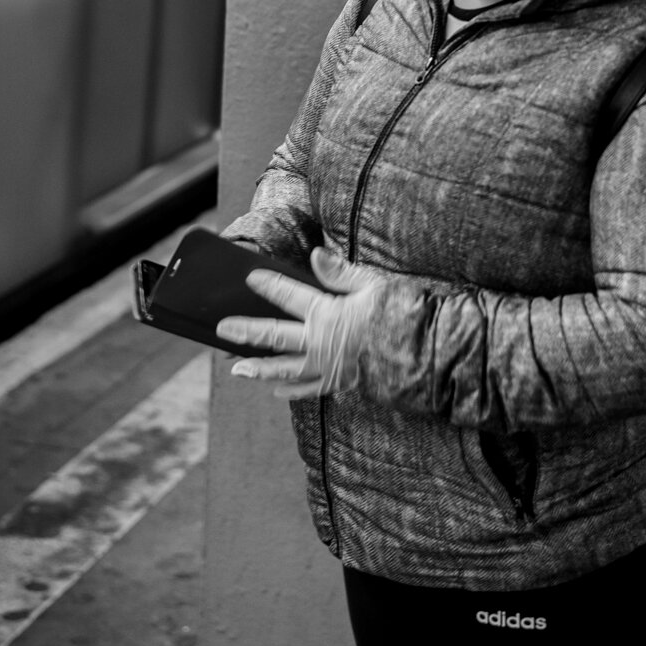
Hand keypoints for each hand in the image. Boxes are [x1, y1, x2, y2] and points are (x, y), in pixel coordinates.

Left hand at [216, 248, 385, 399]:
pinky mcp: (340, 382)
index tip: (250, 278)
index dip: (268, 285)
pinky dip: (291, 390)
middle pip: (275, 336)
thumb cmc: (402, 316)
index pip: (289, 295)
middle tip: (222, 331)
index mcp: (327, 313)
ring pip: (285, 368)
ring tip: (238, 369)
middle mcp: (320, 342)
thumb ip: (340, 273)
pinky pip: (309, 389)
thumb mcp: (373, 285)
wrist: (424, 356)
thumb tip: (315, 255)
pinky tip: (276, 390)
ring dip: (259, 368)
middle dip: (246, 332)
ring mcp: (328, 366)